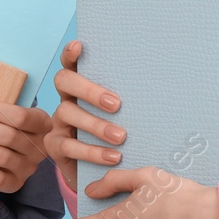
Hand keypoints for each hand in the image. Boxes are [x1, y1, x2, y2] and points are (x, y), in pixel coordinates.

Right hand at [45, 39, 124, 191]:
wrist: (100, 173)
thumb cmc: (117, 136)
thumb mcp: (123, 117)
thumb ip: (131, 101)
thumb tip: (164, 85)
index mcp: (80, 87)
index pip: (71, 63)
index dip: (70, 53)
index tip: (80, 45)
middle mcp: (66, 99)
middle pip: (64, 81)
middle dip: (89, 89)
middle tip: (116, 104)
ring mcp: (57, 122)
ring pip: (67, 112)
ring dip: (96, 124)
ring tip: (121, 137)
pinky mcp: (54, 146)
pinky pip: (69, 145)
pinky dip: (92, 151)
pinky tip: (112, 157)